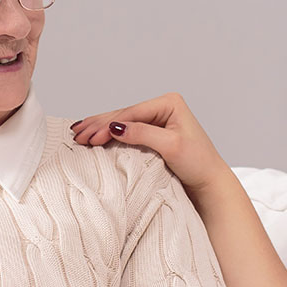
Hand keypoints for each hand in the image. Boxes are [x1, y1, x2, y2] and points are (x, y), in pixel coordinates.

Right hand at [69, 93, 235, 194]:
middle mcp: (162, 108)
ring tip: (78, 133)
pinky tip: (94, 135)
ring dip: (100, 129)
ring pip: (122, 122)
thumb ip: (143, 134)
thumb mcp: (171, 146)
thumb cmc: (198, 164)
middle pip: (123, 115)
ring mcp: (157, 120)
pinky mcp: (154, 134)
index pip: (131, 113)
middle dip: (98, 125)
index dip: (107, 124)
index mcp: (169, 103)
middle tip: (77, 134)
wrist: (209, 184)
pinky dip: (109, 134)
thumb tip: (115, 126)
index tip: (89, 136)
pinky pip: (126, 131)